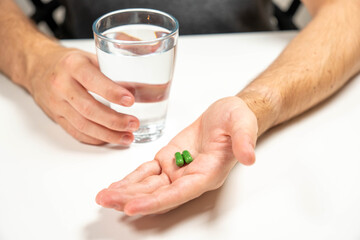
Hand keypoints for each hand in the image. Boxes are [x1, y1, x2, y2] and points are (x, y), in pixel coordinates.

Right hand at [27, 46, 138, 144]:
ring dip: (108, 134)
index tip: (130, 101)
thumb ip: (116, 70)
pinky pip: (76, 132)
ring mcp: (57, 103)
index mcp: (73, 65)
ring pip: (83, 125)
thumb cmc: (70, 61)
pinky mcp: (56, 117)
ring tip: (127, 137)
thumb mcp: (92, 57)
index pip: (93, 81)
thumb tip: (146, 86)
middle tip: (133, 124)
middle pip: (89, 109)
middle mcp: (62, 85)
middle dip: (114, 120)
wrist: (38, 66)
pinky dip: (95, 138)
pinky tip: (110, 139)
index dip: (112, 93)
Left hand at [96, 96, 257, 214]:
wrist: (227, 114)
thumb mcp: (242, 123)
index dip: (157, 201)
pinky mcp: (168, 159)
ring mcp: (178, 170)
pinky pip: (147, 173)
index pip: (180, 192)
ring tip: (104, 196)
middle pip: (159, 194)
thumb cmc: (236, 119)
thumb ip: (244, 140)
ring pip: (149, 186)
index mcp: (208, 173)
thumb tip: (249, 156)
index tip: (134, 206)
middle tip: (107, 200)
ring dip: (127, 191)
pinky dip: (131, 180)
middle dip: (132, 199)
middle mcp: (190, 177)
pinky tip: (116, 186)